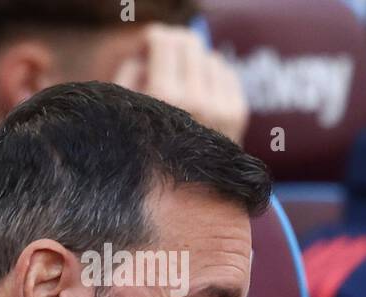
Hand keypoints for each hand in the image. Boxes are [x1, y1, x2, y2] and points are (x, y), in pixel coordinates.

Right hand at [114, 24, 249, 142]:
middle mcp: (197, 99)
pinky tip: (203, 95)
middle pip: (190, 42)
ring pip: (210, 56)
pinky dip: (214, 77)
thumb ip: (131, 69)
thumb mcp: (126, 106)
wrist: (190, 188)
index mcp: (165, 96)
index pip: (165, 40)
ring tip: (185, 84)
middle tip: (167, 59)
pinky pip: (227, 71)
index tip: (150, 48)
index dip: (155, 38)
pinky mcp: (239, 112)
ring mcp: (223, 106)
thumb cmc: (150, 143)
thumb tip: (150, 48)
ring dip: (196, 64)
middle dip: (176, 45)